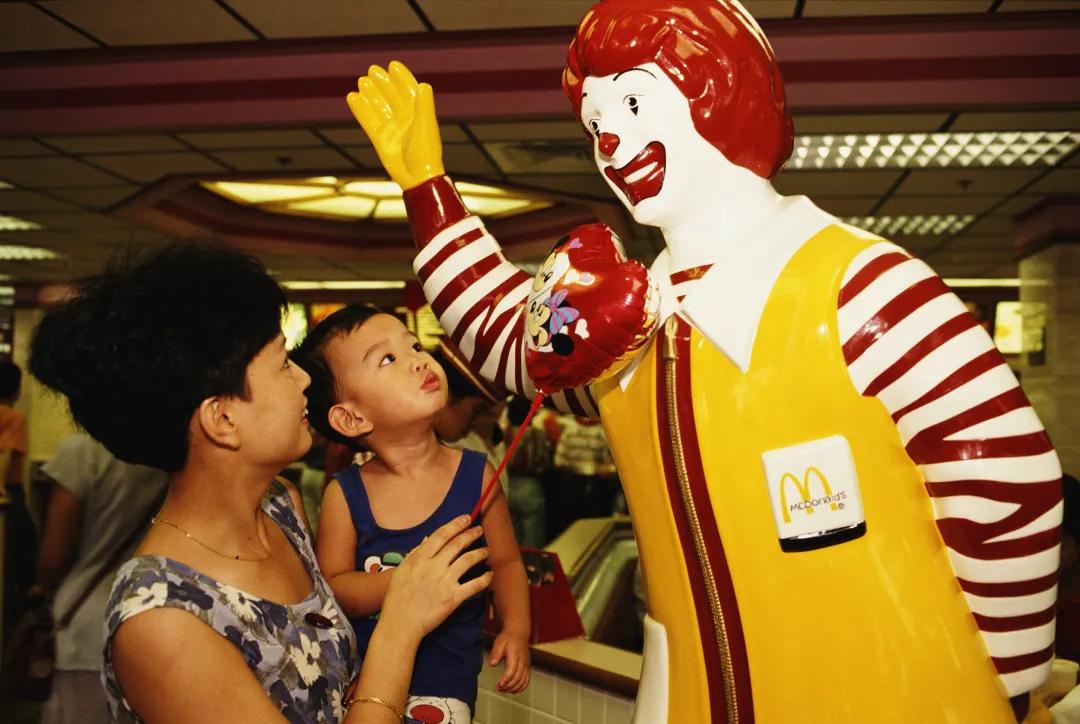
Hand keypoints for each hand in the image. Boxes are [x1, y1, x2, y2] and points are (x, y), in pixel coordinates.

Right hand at [346, 61, 444, 189]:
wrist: (417, 178)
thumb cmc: (426, 153)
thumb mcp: (426, 126)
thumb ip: (424, 106)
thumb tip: (424, 85)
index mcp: (418, 114)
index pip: (409, 92)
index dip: (402, 79)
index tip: (393, 65)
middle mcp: (405, 120)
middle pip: (391, 97)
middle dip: (383, 83)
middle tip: (373, 70)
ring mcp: (392, 129)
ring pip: (379, 107)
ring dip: (371, 94)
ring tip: (362, 81)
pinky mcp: (380, 140)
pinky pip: (368, 121)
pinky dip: (360, 109)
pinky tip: (352, 97)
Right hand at [379, 515, 491, 639]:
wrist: (401, 624)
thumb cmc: (397, 598)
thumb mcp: (401, 571)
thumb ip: (415, 554)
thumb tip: (427, 539)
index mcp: (419, 559)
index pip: (441, 535)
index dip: (455, 525)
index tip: (466, 518)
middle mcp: (434, 567)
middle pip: (457, 545)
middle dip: (471, 534)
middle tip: (479, 529)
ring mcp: (445, 581)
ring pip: (468, 560)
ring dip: (480, 553)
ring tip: (487, 550)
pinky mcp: (454, 598)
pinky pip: (474, 585)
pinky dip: (484, 579)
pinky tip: (490, 575)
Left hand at [490, 630, 530, 693]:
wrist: (519, 632)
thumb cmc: (508, 638)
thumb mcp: (499, 643)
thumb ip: (495, 654)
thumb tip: (492, 664)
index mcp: (515, 655)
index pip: (512, 671)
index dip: (506, 680)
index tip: (498, 684)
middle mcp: (523, 661)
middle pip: (518, 678)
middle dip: (508, 686)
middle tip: (498, 688)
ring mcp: (526, 665)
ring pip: (523, 682)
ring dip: (513, 688)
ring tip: (503, 690)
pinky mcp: (527, 667)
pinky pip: (526, 681)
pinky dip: (520, 688)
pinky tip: (512, 690)